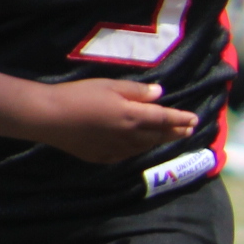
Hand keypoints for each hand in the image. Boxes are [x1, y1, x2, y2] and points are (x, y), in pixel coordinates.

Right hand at [33, 77, 196, 165]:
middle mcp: (130, 136)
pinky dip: (139, 149)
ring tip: (169, 136)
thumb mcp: (109, 86)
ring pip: (145, 146)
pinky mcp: (103, 157)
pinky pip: (128, 154)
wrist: (48, 117)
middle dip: (176, 132)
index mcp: (133, 117)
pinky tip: (141, 146)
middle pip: (158, 135)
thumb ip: (137, 92)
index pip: (165, 119)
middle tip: (188, 130)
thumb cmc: (79, 95)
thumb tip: (160, 94)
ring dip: (159, 141)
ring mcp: (117, 149)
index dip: (181, 119)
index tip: (195, 119)